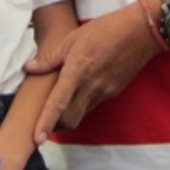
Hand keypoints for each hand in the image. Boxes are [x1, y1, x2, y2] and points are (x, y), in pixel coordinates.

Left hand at [25, 1, 158, 140]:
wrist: (140, 32)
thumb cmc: (104, 30)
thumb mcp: (72, 38)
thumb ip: (50, 58)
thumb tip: (29, 68)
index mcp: (77, 70)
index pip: (58, 103)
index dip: (46, 122)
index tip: (37, 139)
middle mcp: (91, 86)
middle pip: (70, 119)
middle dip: (55, 126)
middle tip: (43, 122)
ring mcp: (104, 91)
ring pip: (82, 114)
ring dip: (68, 116)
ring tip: (58, 106)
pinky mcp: (113, 92)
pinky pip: (93, 105)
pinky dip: (82, 105)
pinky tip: (79, 91)